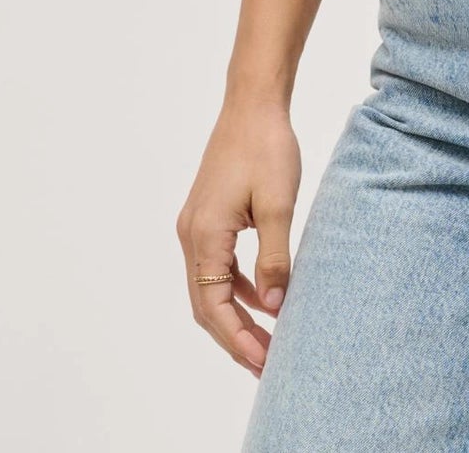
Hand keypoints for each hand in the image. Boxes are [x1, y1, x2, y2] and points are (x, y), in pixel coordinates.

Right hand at [176, 99, 301, 377]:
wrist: (252, 103)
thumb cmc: (266, 147)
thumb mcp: (277, 205)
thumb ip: (274, 259)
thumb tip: (275, 307)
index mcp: (203, 236)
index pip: (214, 306)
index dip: (238, 339)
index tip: (264, 363)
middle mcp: (191, 235)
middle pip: (207, 304)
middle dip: (235, 337)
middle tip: (265, 365)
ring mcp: (197, 225)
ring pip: (210, 287)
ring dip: (236, 315)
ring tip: (265, 342)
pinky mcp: (209, 216)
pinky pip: (218, 266)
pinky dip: (238, 287)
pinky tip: (263, 299)